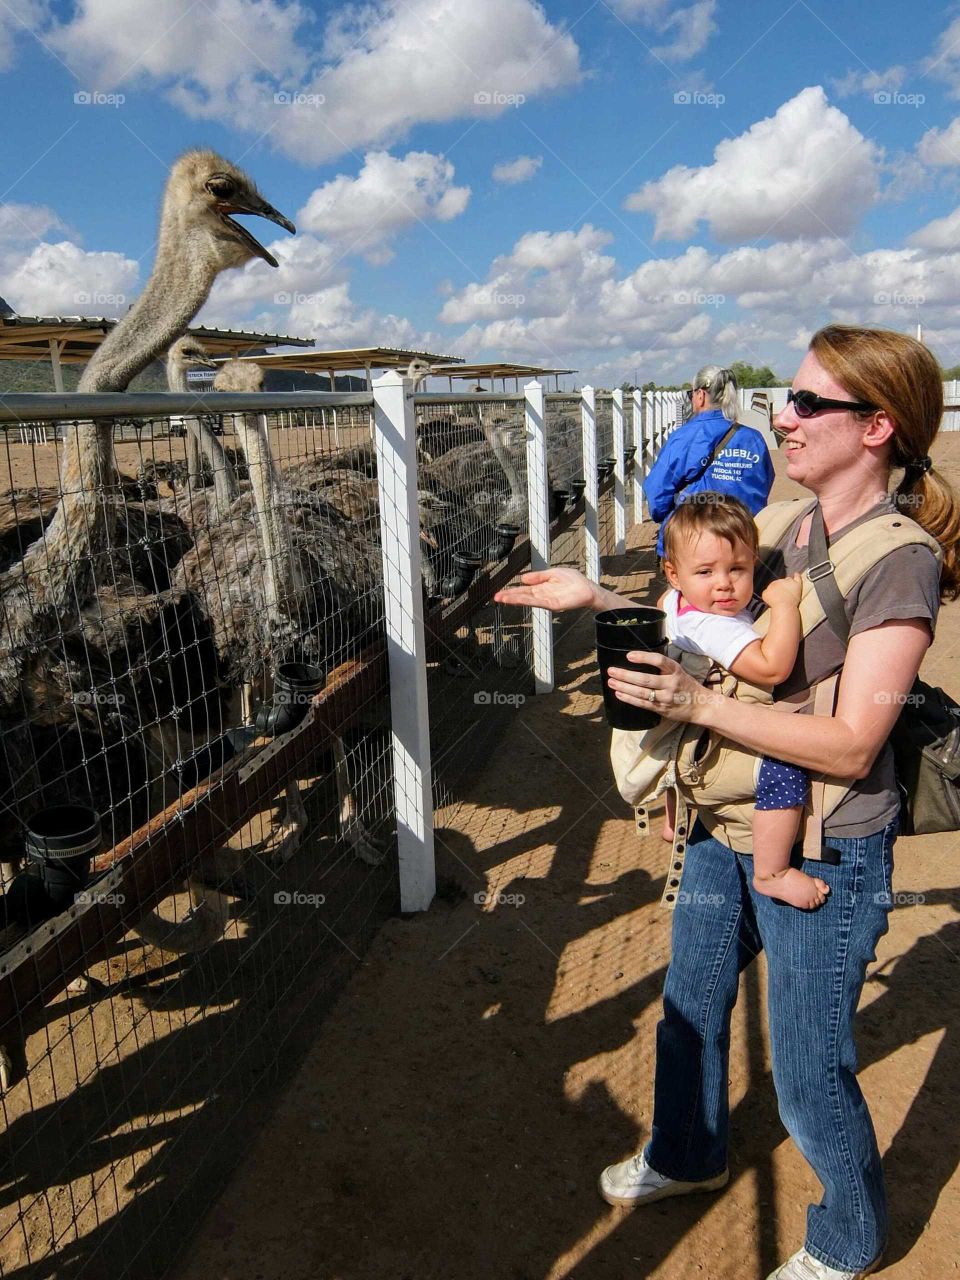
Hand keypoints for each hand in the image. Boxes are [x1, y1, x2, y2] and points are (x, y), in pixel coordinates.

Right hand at [494, 566, 600, 611]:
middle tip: (495, 597)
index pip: (524, 590)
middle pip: (522, 596)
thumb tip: (523, 578)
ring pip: (527, 600)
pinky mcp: (552, 605)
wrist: (588, 589)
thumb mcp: (553, 574)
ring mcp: (546, 601)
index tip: (500, 592)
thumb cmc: (574, 581)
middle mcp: (542, 595)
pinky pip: (537, 602)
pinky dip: (526, 601)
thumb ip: (538, 576)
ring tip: (501, 599)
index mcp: (541, 588)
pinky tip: (517, 600)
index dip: (512, 591)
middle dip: (509, 596)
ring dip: (514, 600)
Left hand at [606, 650, 720, 723]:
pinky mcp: (662, 709)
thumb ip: (663, 667)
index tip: (629, 655)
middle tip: (611, 670)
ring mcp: (666, 697)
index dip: (643, 657)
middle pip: (645, 679)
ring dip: (624, 687)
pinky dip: (629, 699)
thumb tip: (638, 659)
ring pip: (642, 693)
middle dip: (626, 675)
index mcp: (676, 670)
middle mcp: (671, 683)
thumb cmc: (686, 685)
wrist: (701, 705)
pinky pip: (643, 704)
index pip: (659, 661)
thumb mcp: (678, 671)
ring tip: (611, 681)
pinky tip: (619, 694)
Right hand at [761, 572, 802, 608]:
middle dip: (781, 587)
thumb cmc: (774, 603)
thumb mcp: (765, 596)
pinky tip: (796, 574)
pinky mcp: (796, 584)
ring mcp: (789, 582)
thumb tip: (769, 589)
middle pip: (781, 582)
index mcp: (772, 583)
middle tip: (782, 595)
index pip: (774, 584)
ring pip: (788, 579)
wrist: (783, 606)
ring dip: (788, 583)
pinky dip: (797, 575)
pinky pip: (797, 577)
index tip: (777, 596)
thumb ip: (766, 590)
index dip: (776, 590)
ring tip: (788, 590)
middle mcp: (780, 580)